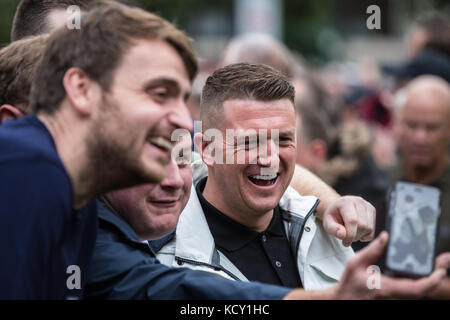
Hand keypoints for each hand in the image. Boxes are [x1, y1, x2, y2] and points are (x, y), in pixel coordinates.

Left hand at [321, 196, 375, 246]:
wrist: (338, 208)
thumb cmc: (333, 216)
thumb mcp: (327, 222)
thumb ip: (333, 229)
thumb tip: (342, 235)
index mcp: (346, 202)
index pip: (352, 220)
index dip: (350, 235)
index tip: (345, 242)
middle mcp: (358, 201)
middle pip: (362, 225)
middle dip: (354, 236)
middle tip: (346, 238)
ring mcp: (367, 205)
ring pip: (369, 228)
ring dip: (360, 236)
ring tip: (350, 234)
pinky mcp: (372, 211)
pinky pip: (373, 229)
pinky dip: (366, 235)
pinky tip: (357, 232)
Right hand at [330, 232, 446, 298]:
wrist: (344, 298)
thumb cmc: (349, 284)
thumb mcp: (355, 263)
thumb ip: (372, 250)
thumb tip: (386, 236)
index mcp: (386, 287)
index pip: (416, 288)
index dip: (431, 281)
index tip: (440, 271)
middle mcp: (394, 294)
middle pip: (423, 289)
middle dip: (436, 276)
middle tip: (444, 262)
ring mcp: (396, 296)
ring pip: (419, 290)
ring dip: (431, 278)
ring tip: (438, 264)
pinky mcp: (395, 294)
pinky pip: (413, 289)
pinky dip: (422, 281)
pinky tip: (424, 271)